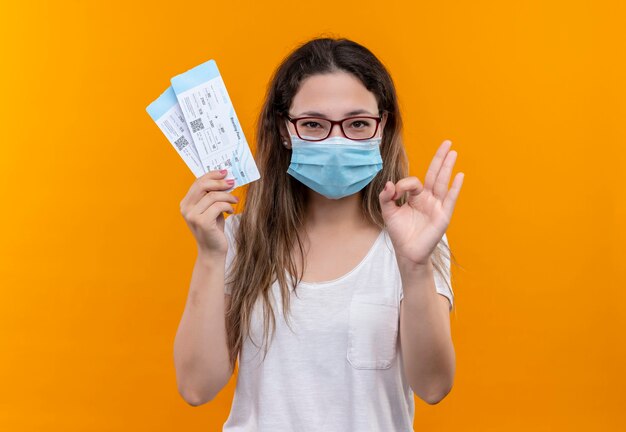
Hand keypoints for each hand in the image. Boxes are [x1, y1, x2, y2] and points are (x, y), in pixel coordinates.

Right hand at [179, 169, 238, 257]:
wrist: (212, 251)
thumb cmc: (213, 229)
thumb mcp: (211, 209)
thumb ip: (212, 195)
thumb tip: (225, 178)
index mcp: (186, 203)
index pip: (197, 182)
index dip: (211, 175)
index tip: (224, 172)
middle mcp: (186, 209)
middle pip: (203, 185)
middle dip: (220, 182)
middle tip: (232, 182)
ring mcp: (192, 216)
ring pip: (213, 196)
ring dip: (227, 196)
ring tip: (235, 201)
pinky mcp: (202, 222)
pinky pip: (218, 206)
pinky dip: (228, 206)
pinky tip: (231, 211)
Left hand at [379, 140, 463, 267]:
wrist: (407, 252)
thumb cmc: (399, 232)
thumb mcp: (388, 212)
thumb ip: (386, 197)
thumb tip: (389, 184)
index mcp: (415, 196)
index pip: (413, 182)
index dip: (402, 184)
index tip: (394, 192)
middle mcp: (428, 198)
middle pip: (434, 174)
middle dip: (440, 158)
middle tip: (447, 142)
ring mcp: (437, 206)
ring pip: (442, 182)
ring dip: (447, 167)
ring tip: (453, 152)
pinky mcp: (443, 215)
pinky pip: (450, 198)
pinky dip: (455, 187)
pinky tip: (460, 175)